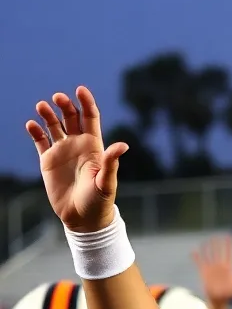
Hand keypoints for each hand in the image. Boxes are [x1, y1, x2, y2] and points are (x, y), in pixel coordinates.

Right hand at [25, 88, 128, 232]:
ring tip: (42, 107)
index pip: (90, 118)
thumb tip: (123, 145)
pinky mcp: (48, 160)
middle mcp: (78, 145)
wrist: (83, 219)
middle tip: (58, 98)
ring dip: (48, 113)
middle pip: (71, 117)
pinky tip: (31, 125)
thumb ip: (111, 162)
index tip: (80, 90)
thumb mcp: (106, 182)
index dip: (86, 103)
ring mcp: (62, 151)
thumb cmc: (99, 202)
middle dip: (65, 104)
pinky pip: (40, 140)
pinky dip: (35, 131)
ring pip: (54, 125)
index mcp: (94, 147)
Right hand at [191, 236, 231, 307]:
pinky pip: (199, 263)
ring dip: (207, 248)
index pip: (228, 253)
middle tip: (216, 235)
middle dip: (217, 244)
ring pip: (209, 255)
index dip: (229, 245)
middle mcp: (219, 266)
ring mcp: (212, 268)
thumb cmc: (231, 293)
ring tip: (206, 240)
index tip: (229, 236)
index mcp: (228, 267)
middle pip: (218, 252)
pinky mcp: (204, 272)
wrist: (220, 299)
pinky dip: (196, 257)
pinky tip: (193, 251)